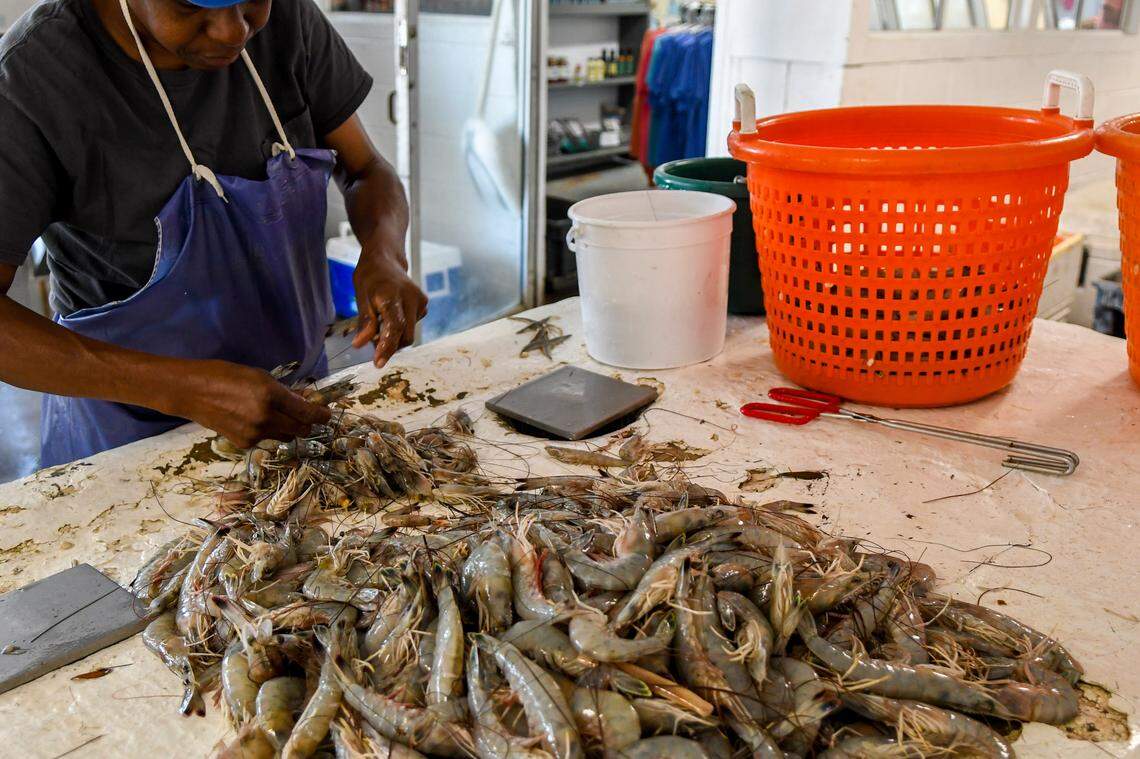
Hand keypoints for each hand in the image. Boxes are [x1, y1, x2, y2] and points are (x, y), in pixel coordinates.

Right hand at [168, 360, 331, 448]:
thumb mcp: (259, 376)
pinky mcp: (244, 443)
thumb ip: (284, 391)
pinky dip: (267, 431)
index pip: (306, 413)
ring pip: (285, 436)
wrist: (191, 392)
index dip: (321, 416)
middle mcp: (265, 417)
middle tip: (308, 416)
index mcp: (270, 395)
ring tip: (276, 415)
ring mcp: (254, 433)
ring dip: (287, 428)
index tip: (327, 415)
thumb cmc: (225, 376)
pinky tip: (253, 420)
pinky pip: (266, 439)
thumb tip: (305, 400)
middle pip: (300, 429)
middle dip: (307, 424)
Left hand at [351, 248, 427, 366]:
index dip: (387, 347)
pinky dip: (400, 329)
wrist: (386, 259)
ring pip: (409, 333)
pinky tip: (390, 317)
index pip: (394, 327)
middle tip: (373, 346)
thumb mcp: (361, 296)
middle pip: (405, 335)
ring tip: (379, 325)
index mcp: (393, 295)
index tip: (378, 363)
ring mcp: (420, 302)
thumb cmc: (370, 276)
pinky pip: (412, 326)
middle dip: (390, 346)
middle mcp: (411, 298)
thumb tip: (360, 345)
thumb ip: (364, 321)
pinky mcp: (424, 305)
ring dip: (394, 337)